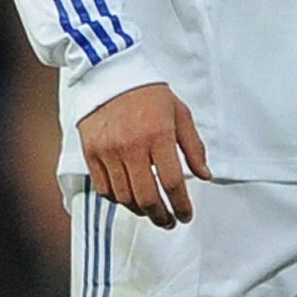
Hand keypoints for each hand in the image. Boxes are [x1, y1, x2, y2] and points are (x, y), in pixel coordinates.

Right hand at [79, 82, 211, 227]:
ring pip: (124, 197)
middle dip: (161, 216)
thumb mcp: (180, 114)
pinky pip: (104, 188)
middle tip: (169, 221)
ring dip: (140, 210)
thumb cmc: (149, 94)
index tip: (186, 215)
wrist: (110, 74)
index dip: (181, 205)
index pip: (172, 183)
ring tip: (151, 211)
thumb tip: (205, 176)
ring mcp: (108, 151)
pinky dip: (118, 199)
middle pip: (146, 197)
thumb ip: (194, 147)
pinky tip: (129, 198)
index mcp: (158, 136)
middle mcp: (131, 147)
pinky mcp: (91, 153)